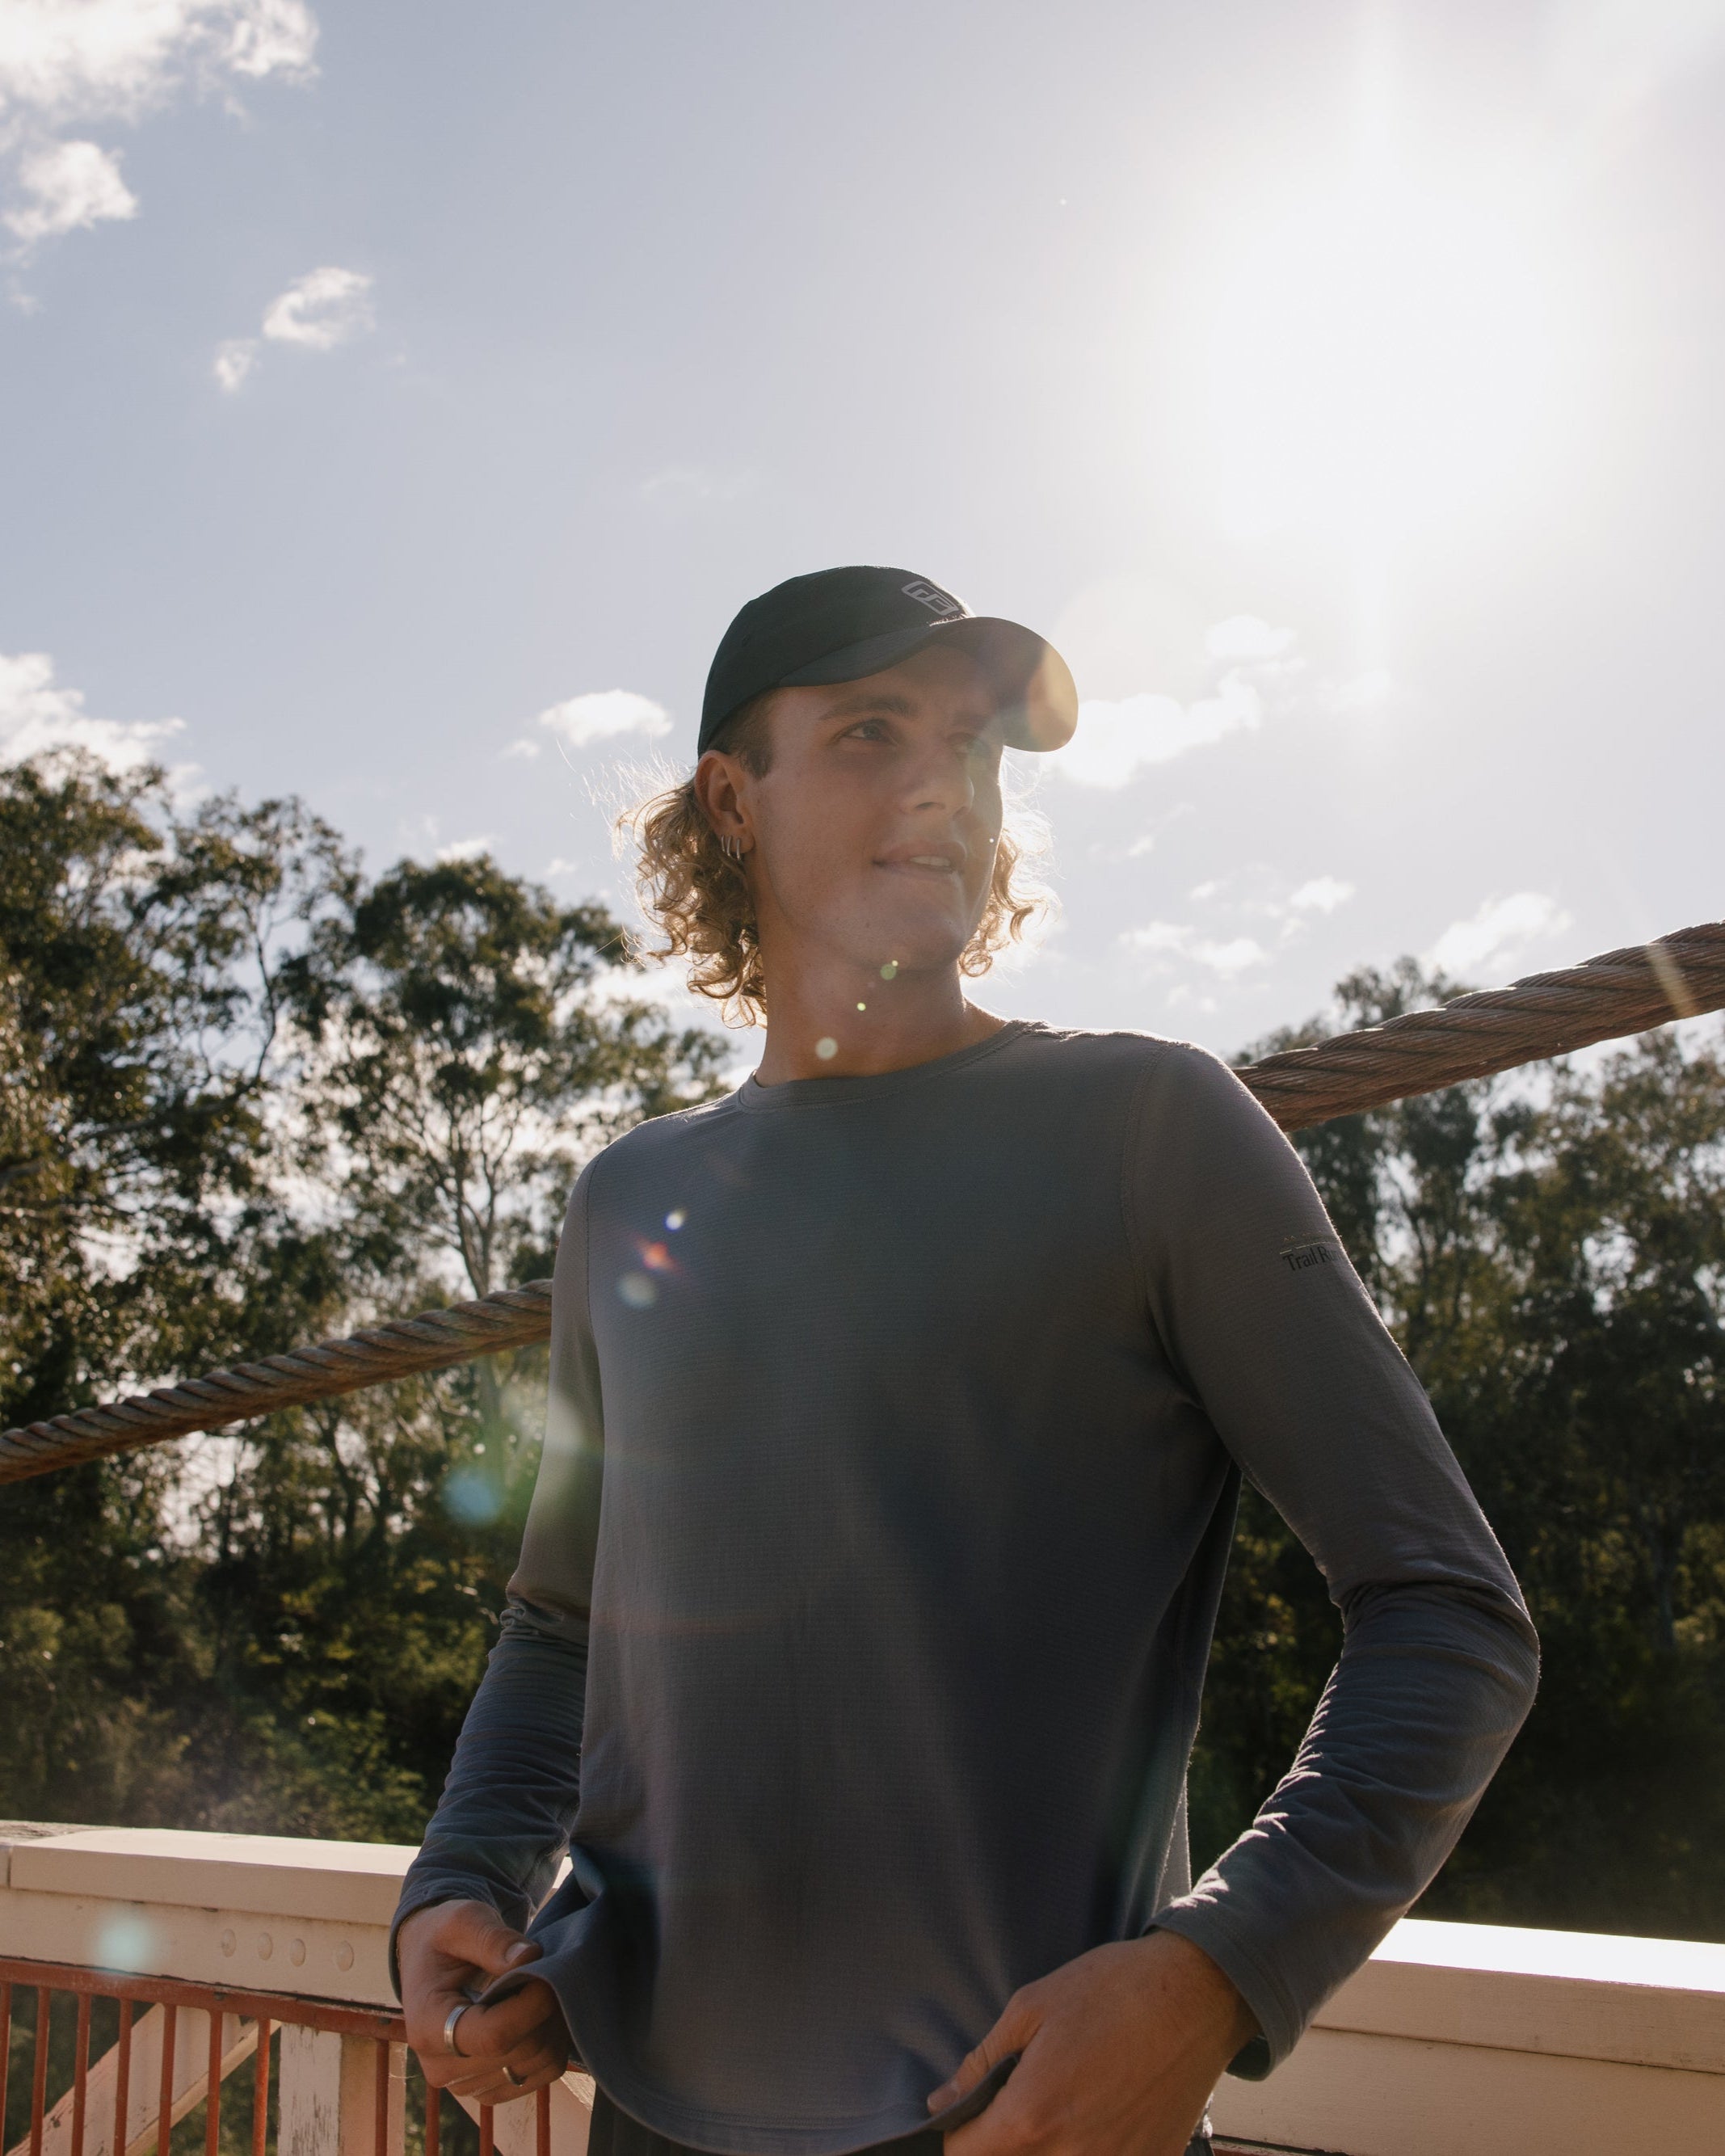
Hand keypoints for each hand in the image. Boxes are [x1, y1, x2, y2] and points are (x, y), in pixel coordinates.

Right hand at [398, 1899, 569, 2105]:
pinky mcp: (487, 2088)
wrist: (431, 1960)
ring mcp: (464, 2083)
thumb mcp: (463, 1921)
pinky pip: (539, 2076)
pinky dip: (552, 2045)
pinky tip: (540, 2014)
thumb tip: (528, 1957)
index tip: (547, 1974)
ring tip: (543, 1990)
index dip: (531, 2006)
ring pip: (536, 2067)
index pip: (492, 2036)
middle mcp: (440, 2067)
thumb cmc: (446, 1937)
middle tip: (550, 1974)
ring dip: (552, 2027)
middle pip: (519, 2052)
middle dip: (546, 2010)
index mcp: (427, 2026)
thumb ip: (492, 1938)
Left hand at [928, 1932, 1257, 2155]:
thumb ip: (981, 2063)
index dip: (955, 2133)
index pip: (965, 2155)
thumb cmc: (1110, 1990)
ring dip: (1044, 2147)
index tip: (965, 2114)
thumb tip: (942, 2101)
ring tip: (1062, 2103)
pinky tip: (1099, 2114)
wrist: (1195, 1995)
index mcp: (1031, 2117)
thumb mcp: (1031, 2008)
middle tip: (1017, 2103)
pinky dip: (1090, 2148)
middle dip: (1000, 2142)